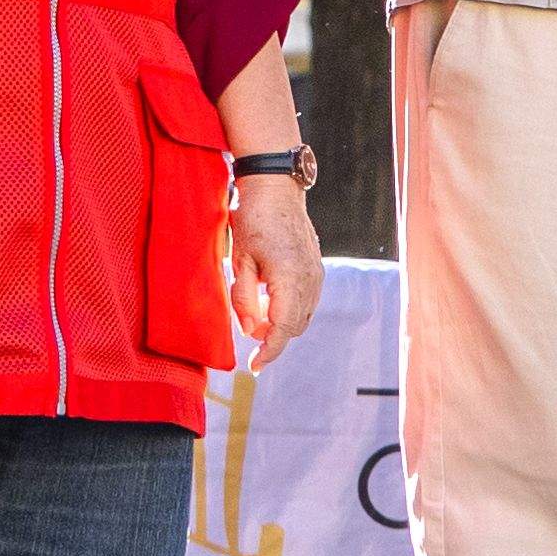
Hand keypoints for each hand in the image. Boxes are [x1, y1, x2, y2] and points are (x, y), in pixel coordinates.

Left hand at [222, 176, 324, 371]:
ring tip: (256, 312)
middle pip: (295, 326)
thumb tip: (250, 331)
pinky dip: (289, 309)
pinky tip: (269, 297)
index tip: (253, 367)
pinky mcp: (316, 268)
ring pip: (302, 316)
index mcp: (290, 277)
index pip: (283, 328)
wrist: (277, 188)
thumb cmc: (254, 220)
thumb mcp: (239, 260)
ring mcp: (317, 273)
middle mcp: (310, 279)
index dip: (269, 352)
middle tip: (247, 331)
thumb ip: (244, 299)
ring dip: (281, 323)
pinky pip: (306, 301)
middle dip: (272, 337)